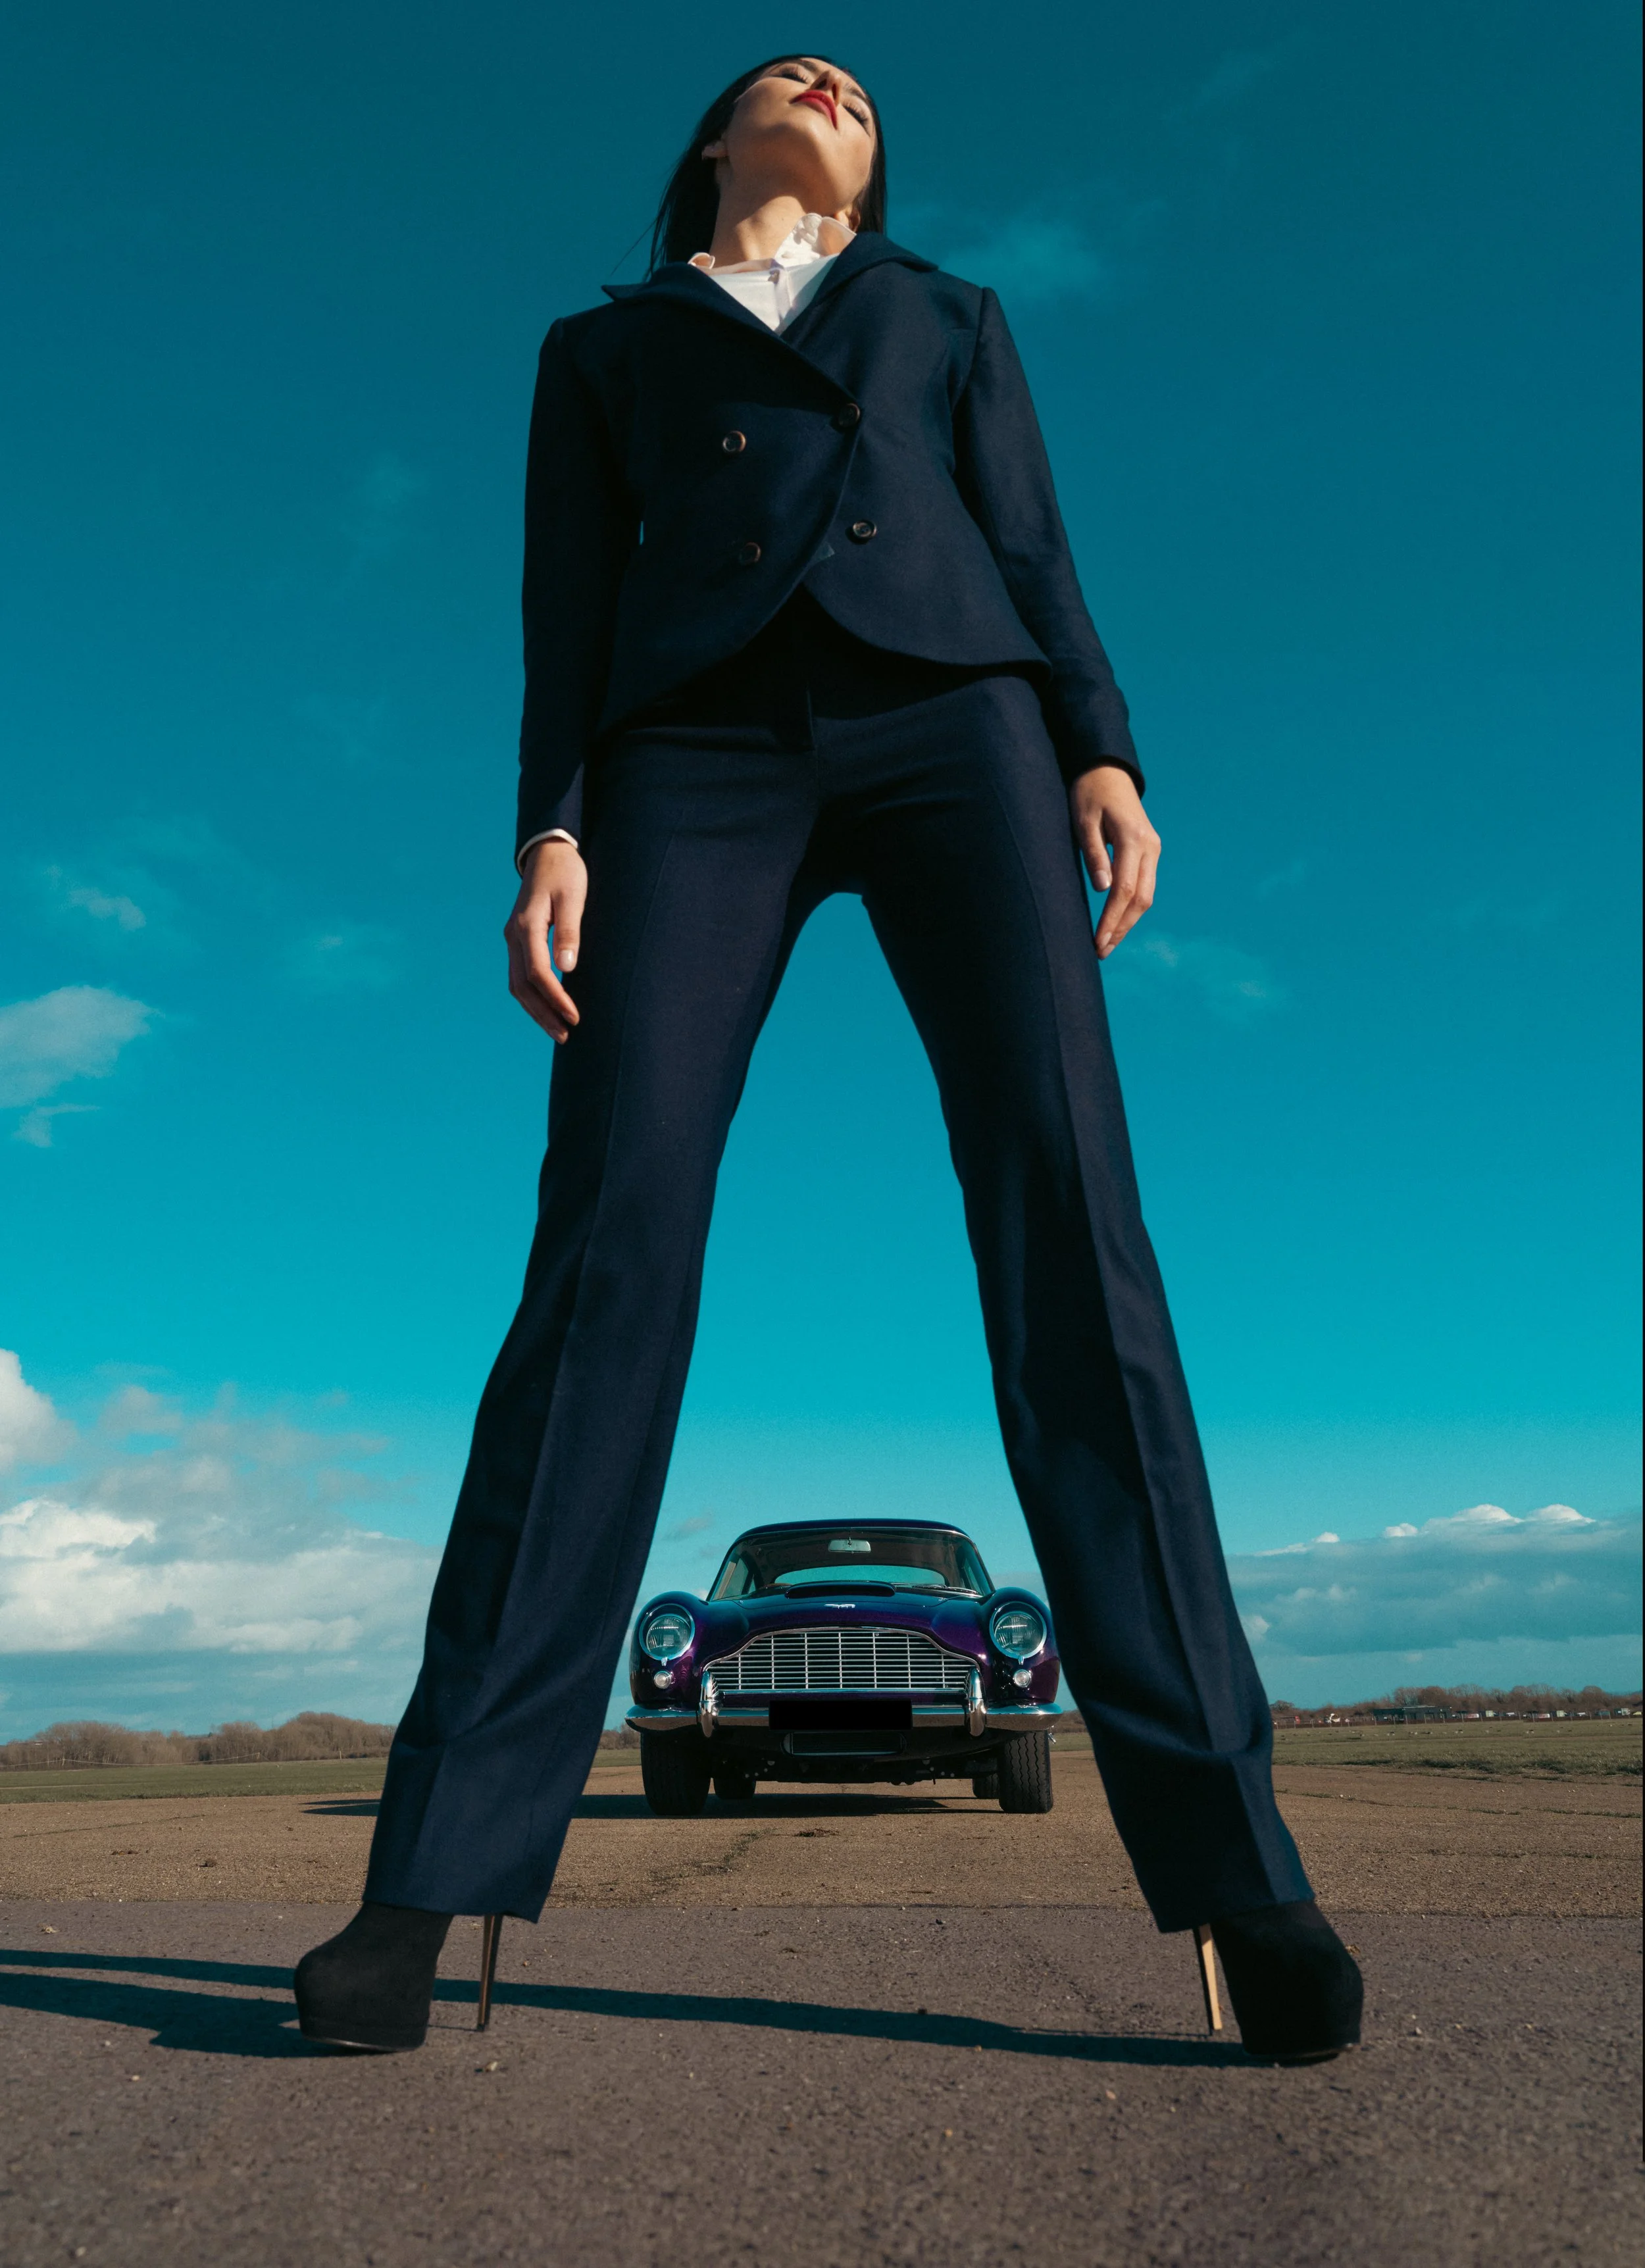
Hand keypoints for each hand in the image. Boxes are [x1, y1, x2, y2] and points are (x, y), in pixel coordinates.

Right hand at [504, 840, 586, 1040]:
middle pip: (522, 986)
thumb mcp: (574, 898)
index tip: (575, 1016)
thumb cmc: (566, 873)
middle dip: (543, 1014)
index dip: (556, 998)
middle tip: (566, 1035)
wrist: (548, 852)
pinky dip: (532, 997)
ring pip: (517, 985)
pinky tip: (547, 1009)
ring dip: (536, 1010)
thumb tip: (567, 968)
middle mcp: (513, 936)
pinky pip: (520, 976)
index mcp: (526, 926)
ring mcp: (512, 939)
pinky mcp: (518, 940)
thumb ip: (570, 932)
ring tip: (558, 1030)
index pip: (538, 973)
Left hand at [1070, 765, 1160, 958]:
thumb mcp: (1083, 821)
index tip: (1098, 941)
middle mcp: (1150, 847)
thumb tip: (1103, 890)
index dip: (1112, 920)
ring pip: (1146, 896)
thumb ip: (1094, 854)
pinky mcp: (1150, 852)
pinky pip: (1144, 886)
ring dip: (1127, 923)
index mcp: (1133, 838)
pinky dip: (1131, 908)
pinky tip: (1116, 923)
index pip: (1125, 890)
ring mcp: (1153, 850)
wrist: (1108, 772)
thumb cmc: (1089, 794)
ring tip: (1107, 944)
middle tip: (1100, 951)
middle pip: (1141, 899)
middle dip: (1121, 929)